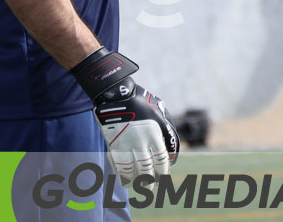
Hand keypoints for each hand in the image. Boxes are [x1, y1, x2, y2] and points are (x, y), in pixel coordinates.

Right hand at [70, 48, 179, 183]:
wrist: (114, 94)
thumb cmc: (139, 102)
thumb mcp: (158, 112)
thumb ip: (165, 130)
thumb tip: (171, 147)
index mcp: (153, 134)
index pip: (161, 161)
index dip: (163, 172)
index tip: (162, 178)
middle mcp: (140, 142)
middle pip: (146, 169)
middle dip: (149, 181)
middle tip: (150, 187)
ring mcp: (125, 144)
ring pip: (130, 170)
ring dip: (134, 180)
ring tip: (137, 185)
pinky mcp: (112, 144)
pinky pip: (117, 165)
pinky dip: (120, 174)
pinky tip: (123, 179)